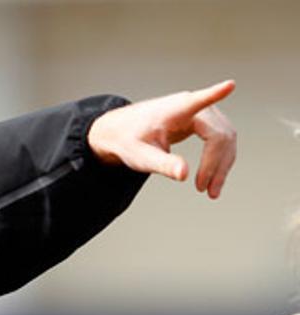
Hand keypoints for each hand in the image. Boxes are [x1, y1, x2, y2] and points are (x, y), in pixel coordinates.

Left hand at [87, 80, 235, 198]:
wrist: (124, 133)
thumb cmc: (130, 140)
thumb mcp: (141, 156)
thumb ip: (162, 164)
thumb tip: (184, 174)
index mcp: (177, 109)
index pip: (199, 101)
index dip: (215, 94)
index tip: (229, 85)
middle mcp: (195, 108)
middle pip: (220, 134)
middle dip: (216, 164)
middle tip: (204, 191)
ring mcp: (204, 114)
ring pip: (226, 140)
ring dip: (221, 166)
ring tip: (210, 192)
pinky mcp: (206, 124)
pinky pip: (222, 142)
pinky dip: (219, 162)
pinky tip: (212, 180)